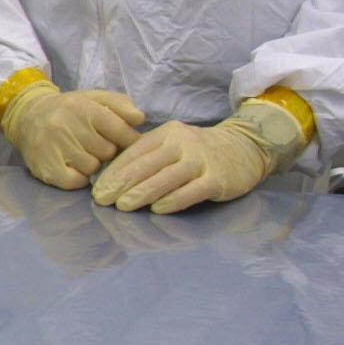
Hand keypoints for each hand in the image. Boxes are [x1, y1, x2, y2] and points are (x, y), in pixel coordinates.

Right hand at [0, 82, 145, 188]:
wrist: (26, 116)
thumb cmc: (69, 109)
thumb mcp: (95, 98)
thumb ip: (121, 105)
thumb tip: (140, 120)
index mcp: (82, 108)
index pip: (121, 132)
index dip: (127, 139)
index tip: (122, 140)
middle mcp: (66, 127)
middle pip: (108, 152)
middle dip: (106, 150)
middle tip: (95, 144)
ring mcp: (53, 149)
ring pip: (93, 168)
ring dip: (92, 163)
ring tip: (81, 153)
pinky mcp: (45, 169)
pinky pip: (76, 182)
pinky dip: (79, 177)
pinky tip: (72, 166)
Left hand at [91, 100, 305, 213]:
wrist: (246, 146)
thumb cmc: (199, 151)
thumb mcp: (172, 144)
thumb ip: (148, 157)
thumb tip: (113, 179)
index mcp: (166, 134)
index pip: (134, 154)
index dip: (113, 173)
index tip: (97, 190)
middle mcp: (182, 144)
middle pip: (147, 165)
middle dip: (120, 184)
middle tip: (102, 200)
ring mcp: (202, 160)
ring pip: (167, 177)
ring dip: (142, 193)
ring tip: (122, 206)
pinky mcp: (219, 178)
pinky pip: (193, 190)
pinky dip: (174, 200)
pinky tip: (158, 210)